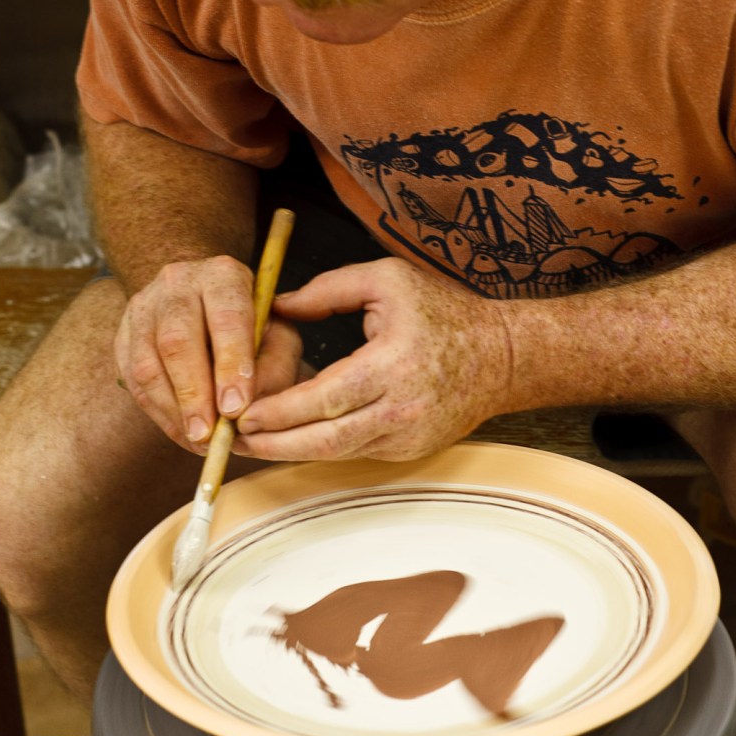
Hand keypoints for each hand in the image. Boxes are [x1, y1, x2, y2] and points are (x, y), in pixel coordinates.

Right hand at [114, 255, 303, 451]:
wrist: (203, 294)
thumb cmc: (250, 320)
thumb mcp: (278, 331)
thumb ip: (275, 363)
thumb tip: (252, 409)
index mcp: (223, 275)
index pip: (227, 317)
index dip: (230, 365)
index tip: (236, 407)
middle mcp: (178, 284)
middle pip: (178, 341)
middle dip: (194, 395)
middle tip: (210, 435)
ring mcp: (144, 308)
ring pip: (148, 365)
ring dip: (174, 411)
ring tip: (198, 441)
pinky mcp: (124, 335)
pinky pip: (135, 382)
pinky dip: (160, 414)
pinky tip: (183, 434)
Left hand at [233, 258, 514, 460]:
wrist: (503, 356)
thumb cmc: (444, 311)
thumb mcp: (387, 280)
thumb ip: (329, 288)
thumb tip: (275, 306)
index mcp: (394, 363)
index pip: (326, 398)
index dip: (280, 411)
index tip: (244, 412)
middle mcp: (402, 407)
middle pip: (326, 439)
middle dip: (274, 444)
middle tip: (233, 439)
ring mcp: (409, 435)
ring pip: (339, 454)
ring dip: (291, 452)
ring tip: (252, 442)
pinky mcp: (411, 450)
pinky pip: (357, 453)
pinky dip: (322, 448)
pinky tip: (293, 438)